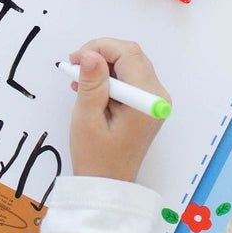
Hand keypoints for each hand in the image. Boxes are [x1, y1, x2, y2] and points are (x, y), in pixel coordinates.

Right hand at [66, 38, 168, 181]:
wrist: (107, 184)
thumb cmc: (96, 156)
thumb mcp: (87, 118)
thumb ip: (91, 83)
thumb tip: (90, 54)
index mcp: (146, 99)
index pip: (128, 54)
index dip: (100, 48)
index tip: (75, 59)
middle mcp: (157, 96)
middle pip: (131, 56)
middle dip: (101, 55)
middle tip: (74, 67)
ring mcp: (154, 100)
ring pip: (129, 64)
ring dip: (103, 66)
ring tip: (79, 82)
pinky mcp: (146, 104)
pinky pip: (130, 78)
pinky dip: (109, 77)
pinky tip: (91, 89)